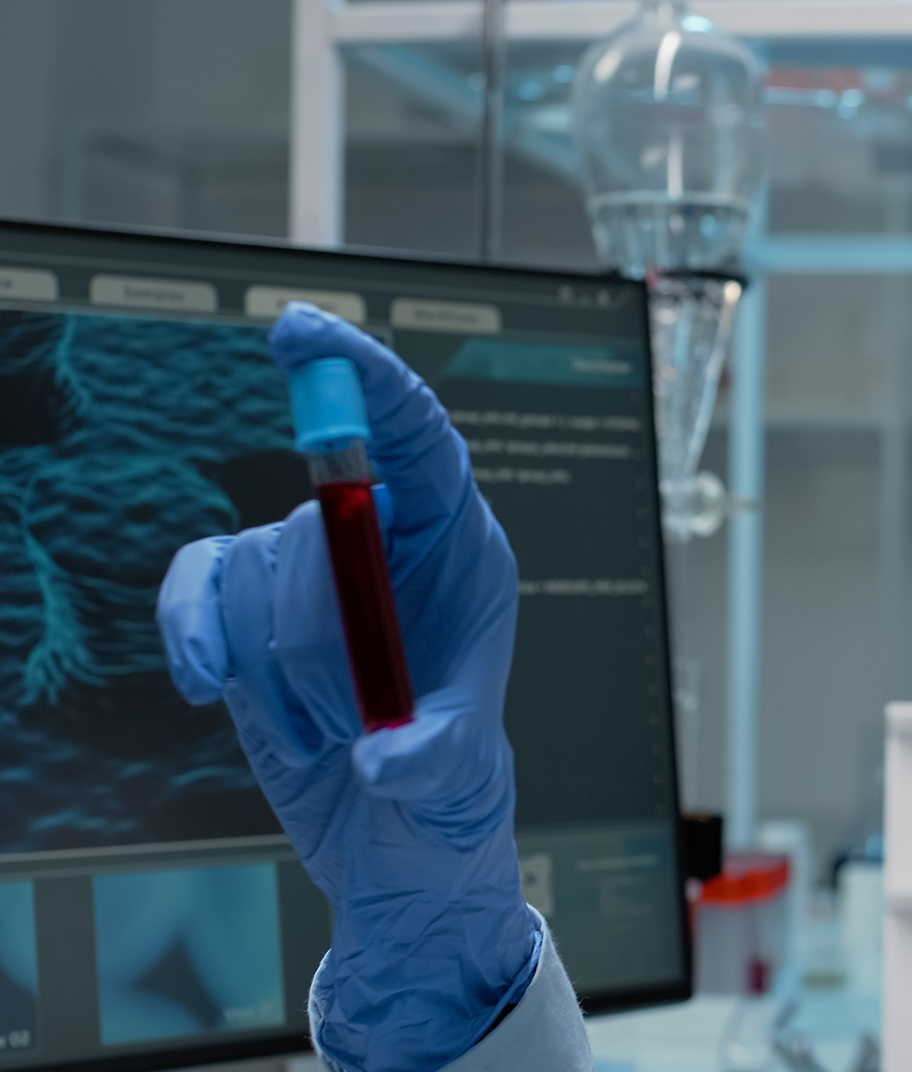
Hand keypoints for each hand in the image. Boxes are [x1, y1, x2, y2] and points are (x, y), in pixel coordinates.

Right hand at [156, 304, 536, 1071]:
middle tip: (352, 712)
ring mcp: (312, 568)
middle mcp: (385, 540)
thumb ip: (435, 758)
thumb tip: (384, 757)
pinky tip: (211, 690)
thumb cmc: (448, 786)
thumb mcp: (460, 773)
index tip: (300, 336)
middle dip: (325, 633)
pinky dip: (192, 635)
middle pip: (321, 521)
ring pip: (257, 563)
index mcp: (459, 545)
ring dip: (280, 664)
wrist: (392, 834)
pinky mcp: (249, 605)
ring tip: (327, 722)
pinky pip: (196, 586)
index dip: (365, 380)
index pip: (417, 435)